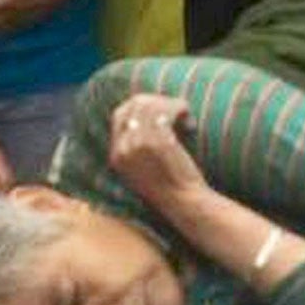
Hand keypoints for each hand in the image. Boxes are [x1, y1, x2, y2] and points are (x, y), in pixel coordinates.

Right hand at [106, 93, 207, 212]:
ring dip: (170, 104)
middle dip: (156, 101)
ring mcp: (139, 144)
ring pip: (151, 106)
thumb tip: (150, 117)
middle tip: (175, 109)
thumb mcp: (142, 169)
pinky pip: (166, 112)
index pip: (119, 115)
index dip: (141, 106)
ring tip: (185, 115)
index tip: (160, 108)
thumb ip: (137, 146)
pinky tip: (189, 121)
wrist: (183, 204)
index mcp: (116, 155)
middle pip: (133, 106)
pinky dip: (179, 109)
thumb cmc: (170, 187)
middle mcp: (123, 148)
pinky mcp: (159, 143)